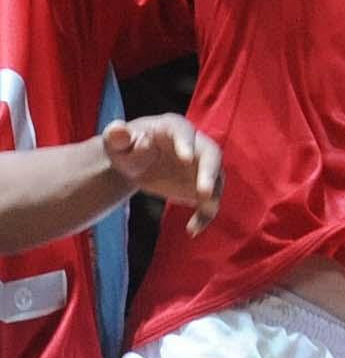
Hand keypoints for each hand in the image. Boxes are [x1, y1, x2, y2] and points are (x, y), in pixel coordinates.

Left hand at [104, 115, 222, 234]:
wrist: (136, 161)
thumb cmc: (127, 147)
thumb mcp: (116, 142)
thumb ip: (116, 136)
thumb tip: (118, 131)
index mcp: (174, 128)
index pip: (184, 132)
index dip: (186, 144)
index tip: (186, 159)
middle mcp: (196, 144)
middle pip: (211, 155)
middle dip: (209, 173)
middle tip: (204, 192)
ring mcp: (201, 165)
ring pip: (216, 179)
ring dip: (211, 199)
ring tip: (197, 221)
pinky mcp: (201, 185)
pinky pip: (209, 200)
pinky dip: (205, 215)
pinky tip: (192, 230)